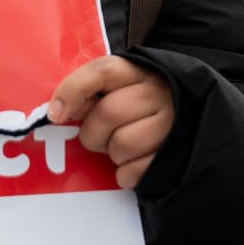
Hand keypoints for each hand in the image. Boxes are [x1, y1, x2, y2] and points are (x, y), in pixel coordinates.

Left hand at [47, 57, 173, 190]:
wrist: (188, 122)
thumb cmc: (136, 106)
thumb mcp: (116, 89)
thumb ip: (88, 92)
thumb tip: (59, 113)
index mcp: (138, 71)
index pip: (102, 71)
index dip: (72, 92)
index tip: (55, 116)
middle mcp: (159, 92)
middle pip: (108, 113)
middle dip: (92, 133)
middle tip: (96, 137)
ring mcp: (173, 122)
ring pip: (122, 144)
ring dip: (111, 154)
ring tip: (118, 148)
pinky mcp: (178, 153)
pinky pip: (137, 170)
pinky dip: (126, 173)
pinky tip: (131, 165)